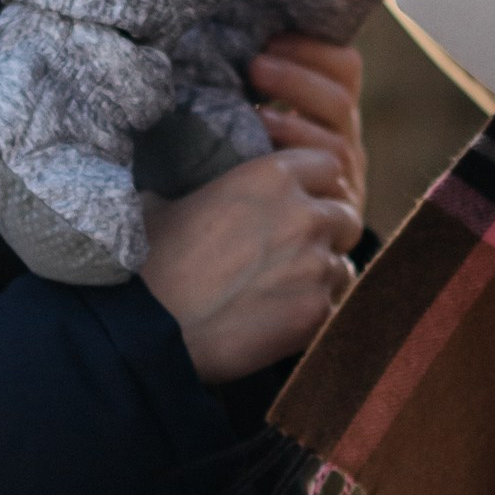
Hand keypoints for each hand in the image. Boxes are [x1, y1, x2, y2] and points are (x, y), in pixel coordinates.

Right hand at [140, 148, 361, 382]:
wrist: (148, 330)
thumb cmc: (147, 262)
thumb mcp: (162, 203)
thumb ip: (195, 188)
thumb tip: (180, 188)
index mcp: (270, 176)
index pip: (329, 165)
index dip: (318, 183)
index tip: (302, 200)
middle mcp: (303, 215)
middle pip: (346, 214)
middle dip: (329, 230)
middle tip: (299, 249)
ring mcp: (314, 265)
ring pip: (343, 264)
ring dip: (323, 274)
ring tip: (286, 289)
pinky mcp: (315, 313)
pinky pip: (335, 307)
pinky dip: (315, 312)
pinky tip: (281, 319)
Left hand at [249, 32, 365, 227]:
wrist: (278, 237)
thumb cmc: (256, 165)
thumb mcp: (268, 124)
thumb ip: (264, 92)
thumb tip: (225, 47)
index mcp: (334, 110)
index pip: (345, 67)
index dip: (313, 49)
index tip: (272, 38)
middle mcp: (346, 140)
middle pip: (340, 102)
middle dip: (297, 79)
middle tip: (256, 66)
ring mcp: (345, 179)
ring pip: (337, 147)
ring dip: (295, 125)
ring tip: (258, 114)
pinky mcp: (339, 215)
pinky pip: (328, 191)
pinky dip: (296, 171)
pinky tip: (264, 165)